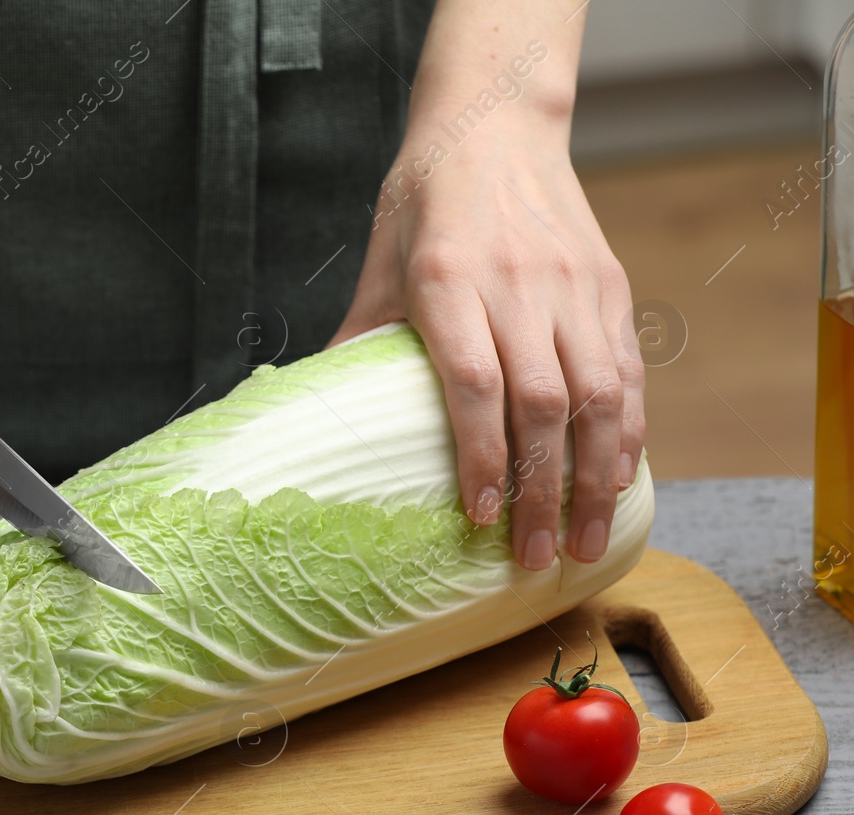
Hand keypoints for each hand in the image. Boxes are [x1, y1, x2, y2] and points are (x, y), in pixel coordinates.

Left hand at [331, 1, 643, 570]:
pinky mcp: (610, 287)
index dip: (482, 456)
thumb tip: (317, 421)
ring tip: (581, 540)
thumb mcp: (379, 267)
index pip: (474, 383)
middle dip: (542, 491)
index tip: (479, 515)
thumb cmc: (422, 202)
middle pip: (544, 404)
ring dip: (595, 477)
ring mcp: (574, 285)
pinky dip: (627, 433)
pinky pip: (626, 372)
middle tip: (532, 557)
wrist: (494, 126)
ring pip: (602, 395)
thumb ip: (359, 344)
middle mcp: (520, 284)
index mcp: (450, 279)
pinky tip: (613, 481)